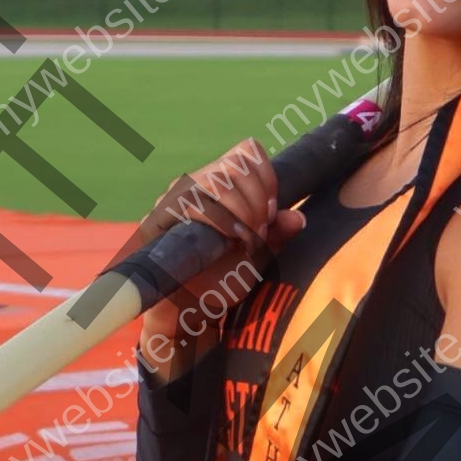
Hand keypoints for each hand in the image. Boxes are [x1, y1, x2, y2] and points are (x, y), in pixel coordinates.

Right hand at [132, 138, 305, 376]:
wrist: (185, 309)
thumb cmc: (219, 280)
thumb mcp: (257, 258)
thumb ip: (277, 236)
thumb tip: (299, 218)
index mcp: (220, 183)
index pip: (248, 151)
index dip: (266, 177)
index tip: (270, 214)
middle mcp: (195, 182)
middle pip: (236, 165)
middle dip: (257, 200)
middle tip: (260, 232)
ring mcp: (174, 196)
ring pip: (217, 179)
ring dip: (241, 210)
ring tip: (245, 239)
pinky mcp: (160, 215)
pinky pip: (195, 202)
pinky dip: (221, 220)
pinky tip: (230, 239)